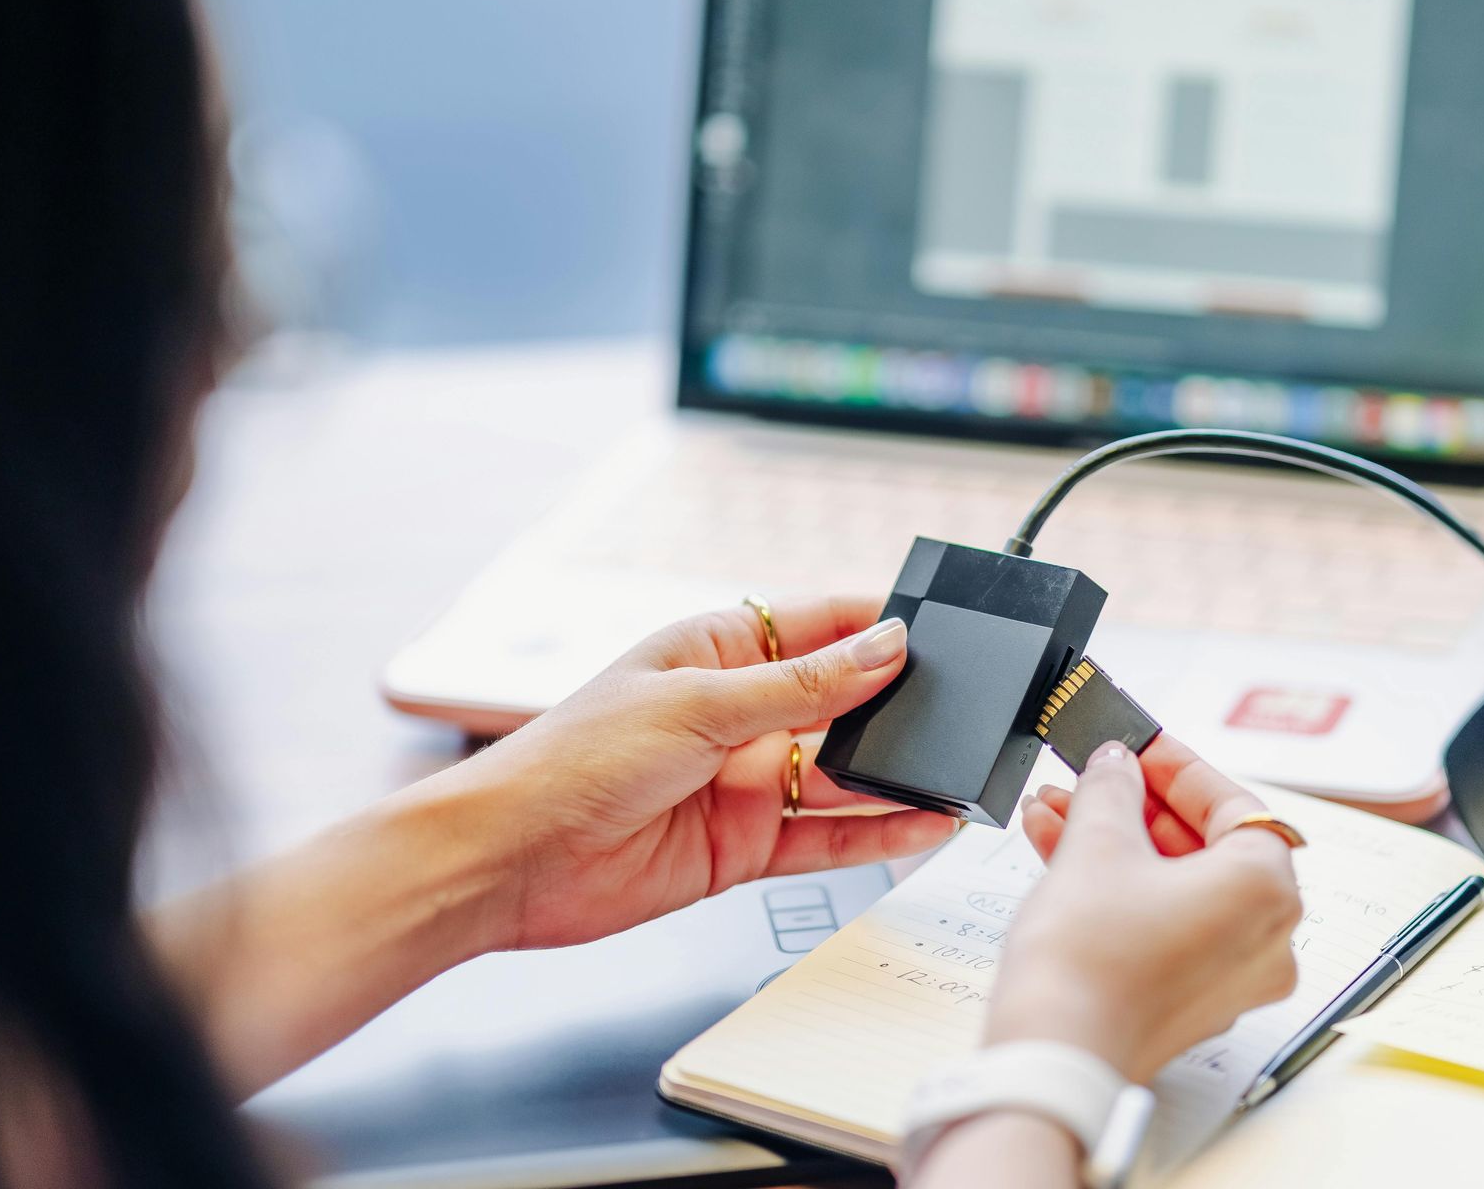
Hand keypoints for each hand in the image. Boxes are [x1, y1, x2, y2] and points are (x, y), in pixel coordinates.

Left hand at [456, 597, 958, 950]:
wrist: (513, 859)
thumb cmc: (574, 759)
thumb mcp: (699, 705)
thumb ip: (801, 686)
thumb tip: (885, 646)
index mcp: (717, 649)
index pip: (818, 624)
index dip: (880, 624)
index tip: (947, 628)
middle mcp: (736, 711)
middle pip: (840, 702)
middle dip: (899, 705)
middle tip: (970, 708)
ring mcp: (743, 779)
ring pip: (843, 774)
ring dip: (898, 774)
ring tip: (961, 772)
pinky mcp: (744, 844)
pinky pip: (826, 835)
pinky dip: (876, 832)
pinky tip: (924, 825)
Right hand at [983, 736, 1301, 1083]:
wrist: (1055, 1050)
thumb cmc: (1090, 959)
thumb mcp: (1097, 842)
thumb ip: (1112, 787)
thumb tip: (1116, 764)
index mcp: (1266, 890)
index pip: (1233, 805)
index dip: (1177, 767)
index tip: (1139, 745)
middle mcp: (1265, 938)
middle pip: (1205, 845)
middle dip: (1136, 805)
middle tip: (1095, 774)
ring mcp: (1230, 976)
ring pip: (1176, 884)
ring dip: (1116, 841)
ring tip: (1056, 809)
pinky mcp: (1189, 1000)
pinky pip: (1164, 921)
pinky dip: (1121, 886)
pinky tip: (1059, 850)